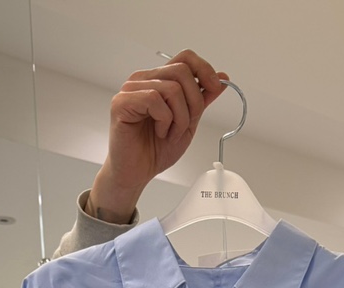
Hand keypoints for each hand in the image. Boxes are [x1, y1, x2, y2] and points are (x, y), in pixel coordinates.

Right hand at [88, 49, 228, 222]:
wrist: (136, 174)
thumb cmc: (155, 150)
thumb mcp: (188, 122)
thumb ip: (202, 99)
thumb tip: (222, 76)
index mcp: (158, 80)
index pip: (185, 58)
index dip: (204, 69)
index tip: (215, 88)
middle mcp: (144, 80)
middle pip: (182, 71)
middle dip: (194, 102)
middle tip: (186, 125)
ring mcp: (131, 89)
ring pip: (171, 88)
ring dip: (180, 117)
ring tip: (170, 133)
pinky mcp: (121, 102)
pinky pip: (154, 100)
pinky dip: (164, 120)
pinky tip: (159, 132)